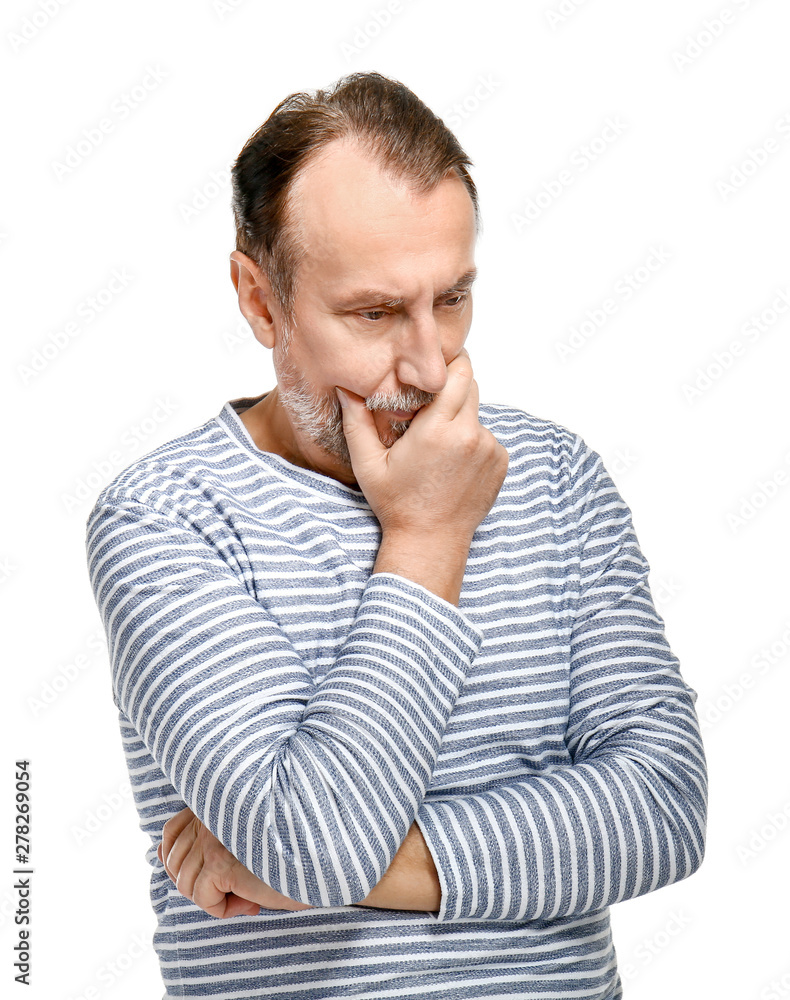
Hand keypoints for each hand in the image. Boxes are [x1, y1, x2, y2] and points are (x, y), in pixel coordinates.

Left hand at [158, 807, 312, 917]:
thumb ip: (202, 841)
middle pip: (174, 862)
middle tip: (235, 887)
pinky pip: (202, 898)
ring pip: (185, 884)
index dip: (180, 859)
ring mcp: (214, 837)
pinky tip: (250, 902)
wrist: (323, 863)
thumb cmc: (287, 851)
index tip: (210, 874)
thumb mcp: (238, 841)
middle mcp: (211, 813)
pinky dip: (222, 909)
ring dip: (213, 898)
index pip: (172, 831)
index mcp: (216, 800)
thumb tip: (156, 853)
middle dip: (199, 884)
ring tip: (247, 893)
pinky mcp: (222, 862)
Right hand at [336, 350, 507, 543]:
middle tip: (429, 408)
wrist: (431, 541)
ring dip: (460, 418)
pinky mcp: (500, 462)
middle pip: (470, 385)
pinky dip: (472, 441)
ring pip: (476, 413)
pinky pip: (487, 436)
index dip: (446, 365)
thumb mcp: (368, 464)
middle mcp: (469, 435)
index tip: (431, 371)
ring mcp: (489, 449)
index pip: (458, 372)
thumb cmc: (397, 504)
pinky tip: (452, 463)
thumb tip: (345, 388)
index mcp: (437, 429)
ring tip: (438, 446)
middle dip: (451, 389)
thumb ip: (356, 422)